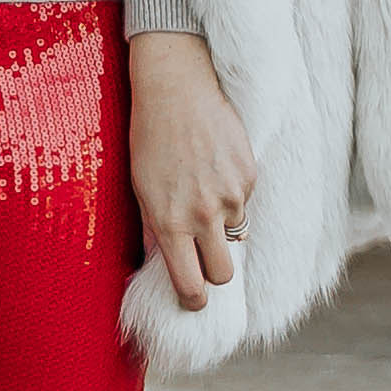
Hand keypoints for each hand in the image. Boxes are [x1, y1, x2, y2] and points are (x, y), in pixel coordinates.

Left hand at [128, 31, 255, 311]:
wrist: (177, 89)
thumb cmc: (149, 138)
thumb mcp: (141, 188)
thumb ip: (153, 229)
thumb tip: (161, 262)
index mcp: (170, 223)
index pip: (191, 284)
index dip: (194, 299)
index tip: (194, 300)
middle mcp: (203, 214)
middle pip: (224, 274)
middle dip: (215, 273)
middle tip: (204, 260)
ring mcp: (231, 195)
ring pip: (236, 235)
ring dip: (222, 226)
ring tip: (202, 193)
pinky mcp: (249, 174)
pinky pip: (244, 201)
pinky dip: (232, 194)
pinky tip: (214, 167)